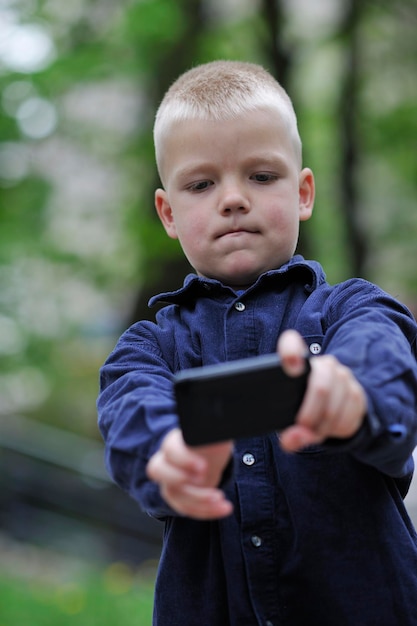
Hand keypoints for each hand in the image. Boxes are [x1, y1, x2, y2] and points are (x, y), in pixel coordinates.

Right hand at [146, 428, 232, 518]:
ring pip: (173, 494)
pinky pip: (185, 508)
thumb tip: (216, 427)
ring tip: (220, 498)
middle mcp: (167, 460)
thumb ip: (212, 432)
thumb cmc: (212, 442)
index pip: (169, 449)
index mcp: (176, 441)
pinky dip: (206, 511)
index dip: (184, 459)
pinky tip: (224, 507)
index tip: (203, 466)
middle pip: (157, 470)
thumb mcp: (215, 435)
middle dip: (179, 479)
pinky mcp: (179, 497)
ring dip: (199, 500)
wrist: (212, 455)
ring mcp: (169, 480)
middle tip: (204, 479)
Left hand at [277, 330, 366, 451]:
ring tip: (313, 433)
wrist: (334, 406)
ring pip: (335, 407)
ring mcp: (344, 377)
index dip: (291, 352)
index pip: (292, 344)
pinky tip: (329, 430)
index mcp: (299, 362)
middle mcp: (324, 364)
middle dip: (310, 415)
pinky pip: (349, 418)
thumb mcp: (290, 417)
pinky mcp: (358, 393)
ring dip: (323, 428)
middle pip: (321, 388)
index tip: (291, 366)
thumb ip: (288, 430)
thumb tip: (291, 441)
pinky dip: (336, 431)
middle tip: (301, 429)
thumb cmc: (303, 407)